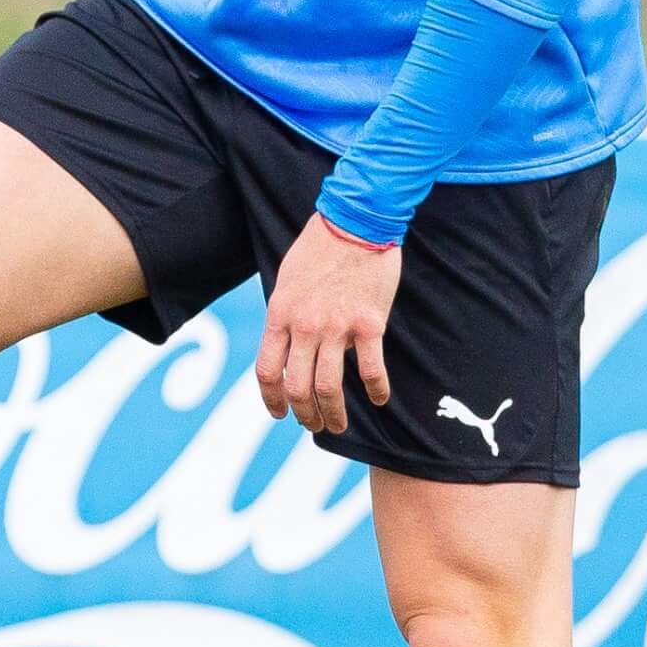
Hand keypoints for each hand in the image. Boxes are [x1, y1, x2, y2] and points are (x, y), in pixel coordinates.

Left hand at [256, 216, 399, 436]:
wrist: (356, 221)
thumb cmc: (319, 248)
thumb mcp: (286, 281)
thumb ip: (285, 317)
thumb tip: (288, 348)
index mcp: (280, 315)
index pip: (268, 371)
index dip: (272, 400)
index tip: (279, 413)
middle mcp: (305, 326)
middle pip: (298, 388)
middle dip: (304, 414)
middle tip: (314, 425)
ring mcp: (337, 327)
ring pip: (330, 387)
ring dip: (334, 414)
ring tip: (338, 424)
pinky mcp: (370, 323)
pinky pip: (371, 370)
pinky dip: (376, 391)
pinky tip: (379, 399)